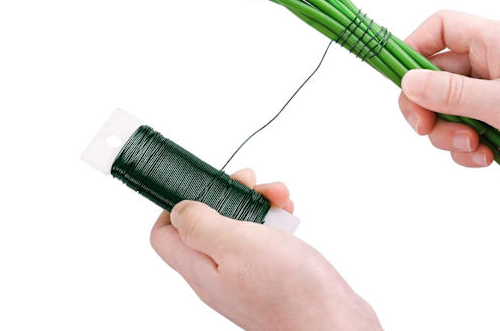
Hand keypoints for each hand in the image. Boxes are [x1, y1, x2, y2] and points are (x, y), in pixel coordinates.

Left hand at [150, 168, 381, 330]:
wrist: (335, 325)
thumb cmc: (288, 292)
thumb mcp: (235, 244)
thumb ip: (200, 225)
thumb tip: (178, 210)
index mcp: (200, 267)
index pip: (165, 235)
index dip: (175, 204)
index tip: (199, 185)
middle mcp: (218, 272)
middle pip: (207, 221)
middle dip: (228, 193)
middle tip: (249, 182)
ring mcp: (244, 273)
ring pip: (239, 224)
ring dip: (257, 201)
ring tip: (279, 196)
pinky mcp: (269, 272)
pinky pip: (263, 236)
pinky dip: (274, 218)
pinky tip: (287, 212)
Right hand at [399, 10, 499, 166]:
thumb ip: (454, 93)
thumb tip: (408, 83)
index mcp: (494, 43)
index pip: (441, 28)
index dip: (414, 46)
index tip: (402, 79)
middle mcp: (491, 65)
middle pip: (434, 75)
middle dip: (426, 105)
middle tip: (423, 129)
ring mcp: (494, 96)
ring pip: (446, 109)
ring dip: (448, 134)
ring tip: (474, 149)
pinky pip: (465, 131)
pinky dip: (467, 149)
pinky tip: (487, 158)